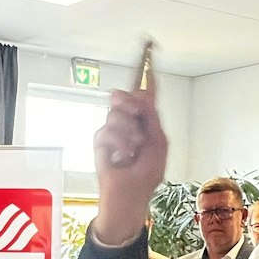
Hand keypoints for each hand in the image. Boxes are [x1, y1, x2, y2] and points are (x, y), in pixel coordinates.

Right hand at [91, 85, 167, 246]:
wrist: (130, 194)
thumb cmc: (146, 174)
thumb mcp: (158, 143)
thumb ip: (152, 118)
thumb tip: (143, 96)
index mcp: (145, 123)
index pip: (146, 98)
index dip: (147, 82)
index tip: (148, 64)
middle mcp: (128, 124)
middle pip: (125, 98)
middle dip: (130, 103)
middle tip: (136, 112)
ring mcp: (113, 132)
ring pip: (115, 114)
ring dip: (127, 131)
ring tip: (133, 149)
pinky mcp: (100, 143)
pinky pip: (105, 131)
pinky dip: (117, 143)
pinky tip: (122, 155)